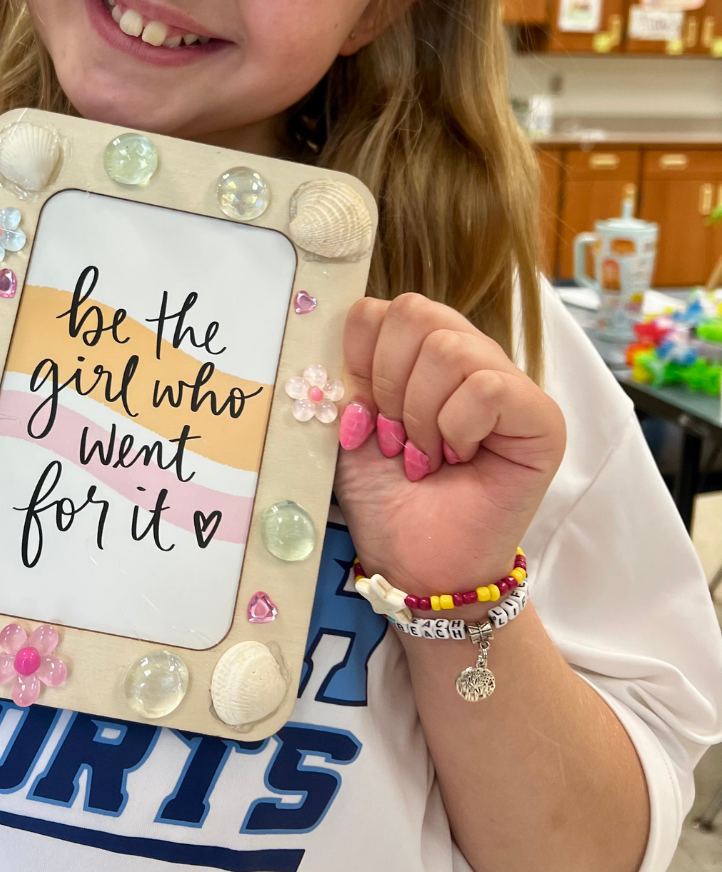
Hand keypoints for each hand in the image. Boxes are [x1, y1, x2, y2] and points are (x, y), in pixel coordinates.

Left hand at [333, 294, 564, 596]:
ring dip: (421, 413)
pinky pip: (488, 387)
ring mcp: (507, 382)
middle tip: (394, 437)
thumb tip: (330, 338)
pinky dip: (457, 427)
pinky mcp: (541, 417)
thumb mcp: (347, 424)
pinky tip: (458, 459)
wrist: (414, 562)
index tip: (360, 414)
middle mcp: (467, 355)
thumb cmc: (385, 497)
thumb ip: (343, 373)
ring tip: (424, 455)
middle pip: (415, 312)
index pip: (381, 308)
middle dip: (388, 383)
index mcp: (418, 350)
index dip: (358, 358)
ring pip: (450, 348)